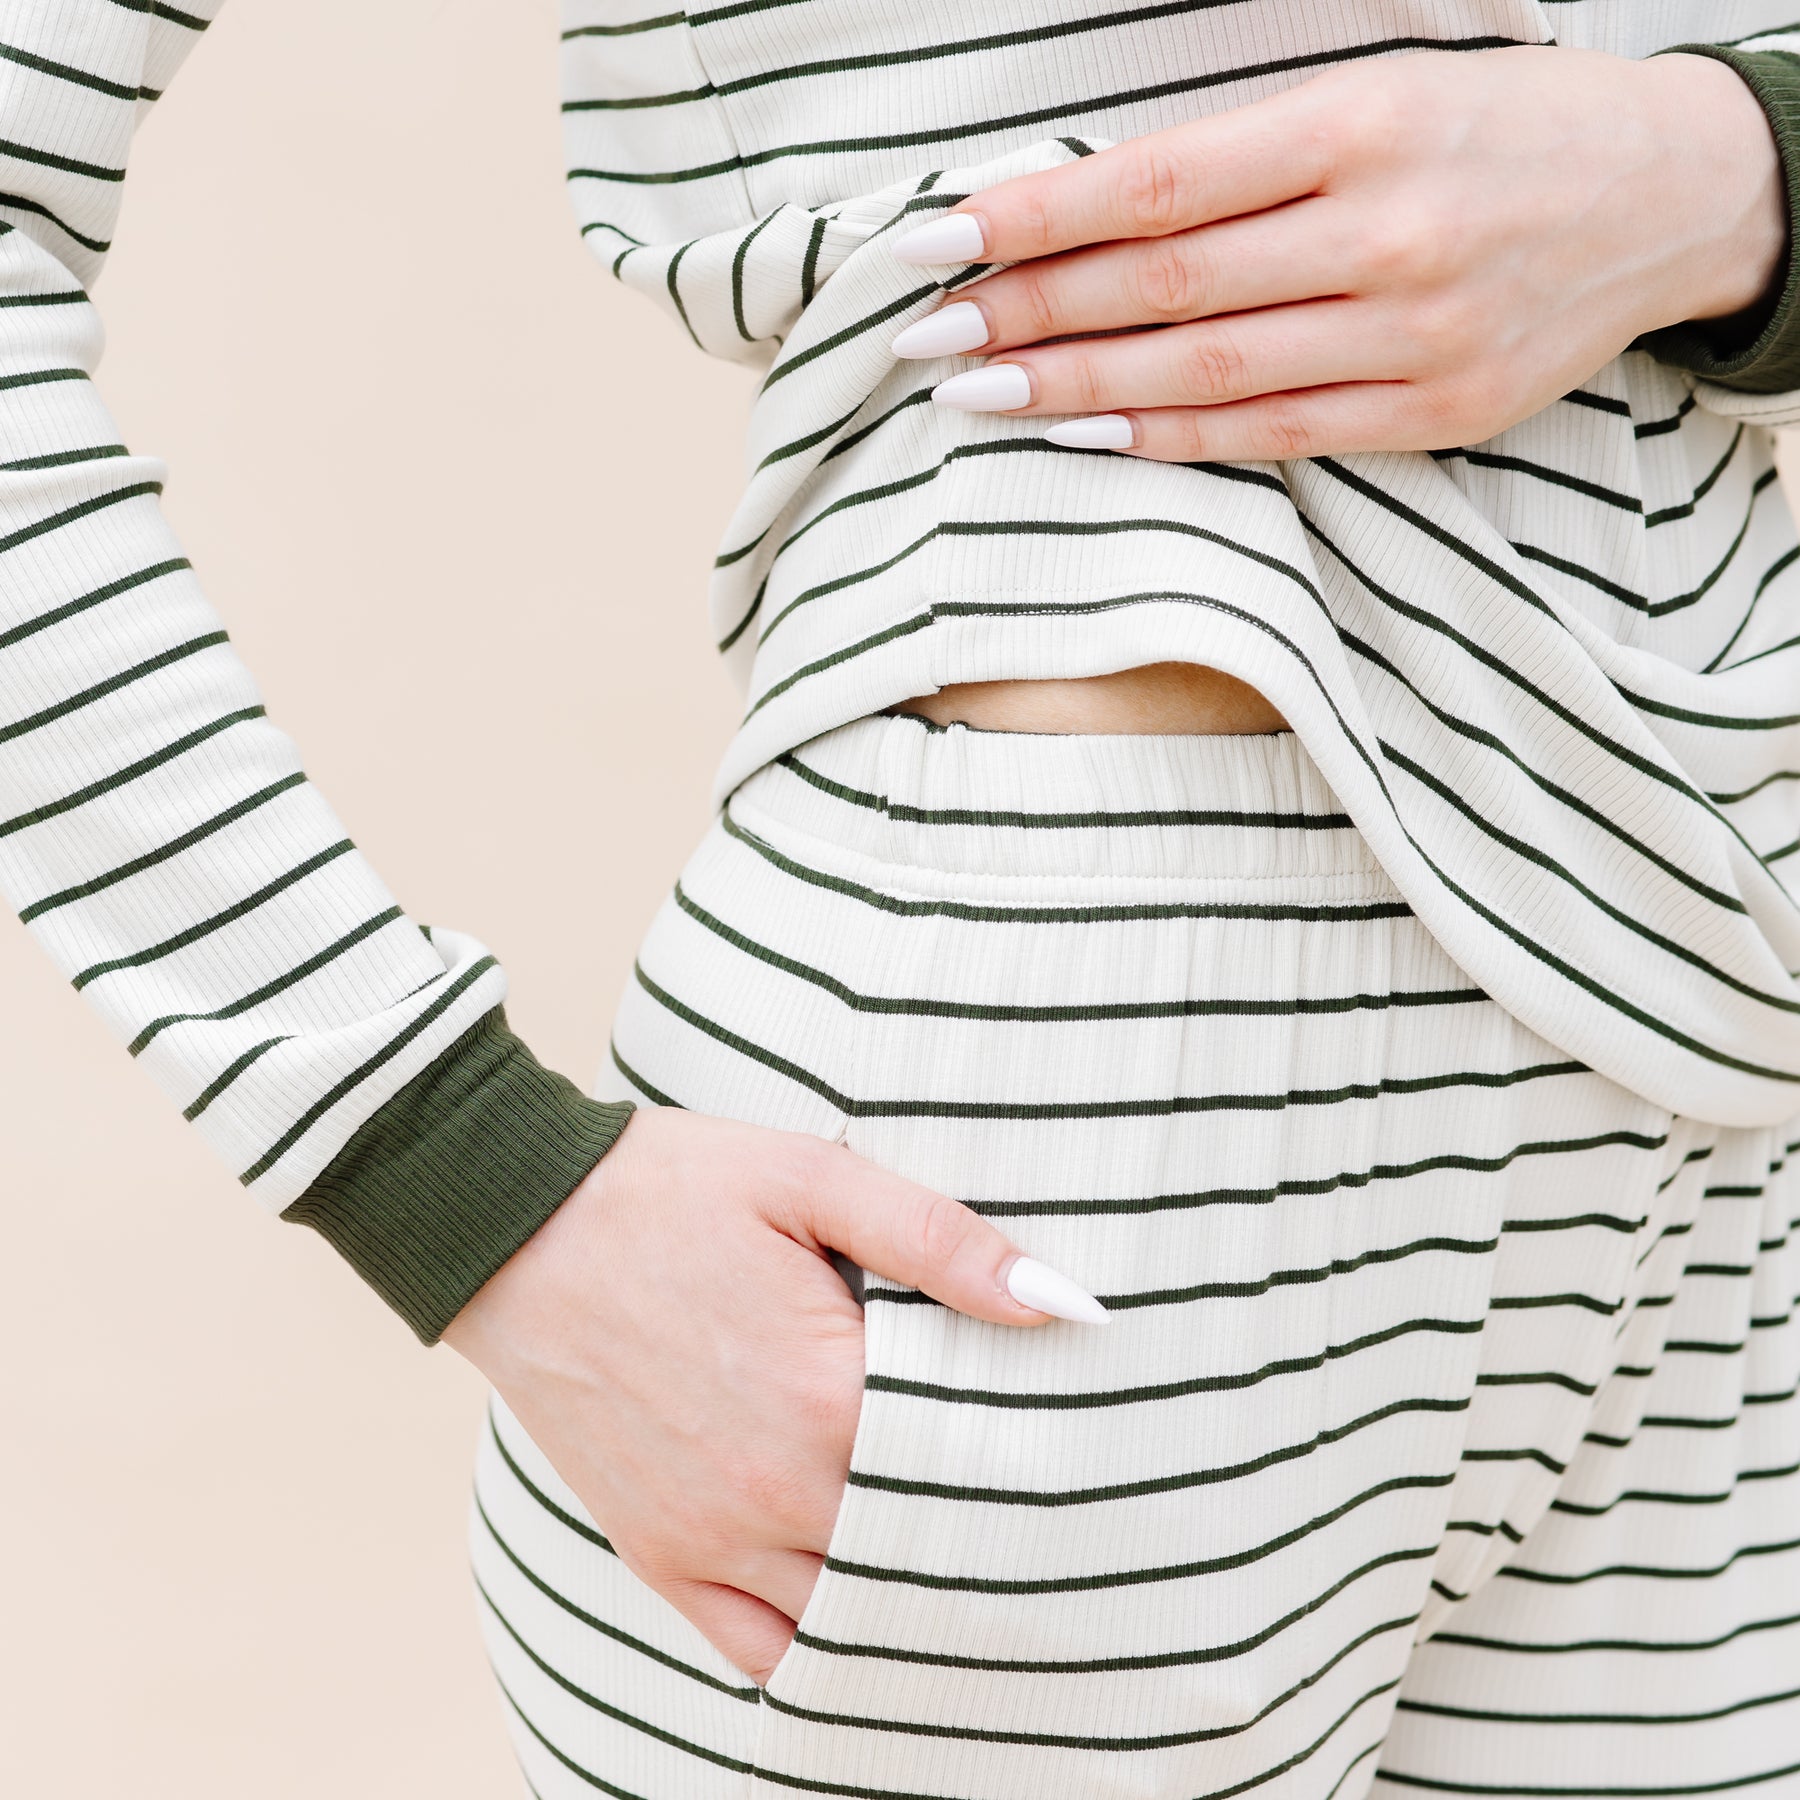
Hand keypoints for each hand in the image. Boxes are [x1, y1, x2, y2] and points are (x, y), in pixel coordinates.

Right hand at [442, 1107, 1097, 1682]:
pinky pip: (762, 1647)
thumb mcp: (812, 1178)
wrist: (512, 1223)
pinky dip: (822, 1639)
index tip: (1063, 1431)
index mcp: (827, 1398)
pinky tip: (860, 1599)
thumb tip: (1066, 1303)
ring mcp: (711, 1537)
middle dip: (980, 1522)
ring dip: (910, 1582)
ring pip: (853, 1609)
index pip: (977, 1469)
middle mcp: (775, 1491)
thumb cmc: (668, 1187)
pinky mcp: (658, 1555)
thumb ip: (942, 1242)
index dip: (1028, 1450)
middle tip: (1026, 1491)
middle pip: (926, 1549)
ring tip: (954, 1537)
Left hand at [891, 46, 1786, 460]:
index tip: (934, 241)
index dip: (1032, 218)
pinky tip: (1086, 433)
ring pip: (1205, 373)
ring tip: (976, 395)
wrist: (1668, 194)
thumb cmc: (1496, 129)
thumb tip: (1083, 212)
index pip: (1155, 183)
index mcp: (1363, 124)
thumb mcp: (1376, 93)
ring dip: (1074, 385)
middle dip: (1026, 313)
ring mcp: (1414, 334)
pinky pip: (1274, 435)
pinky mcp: (1437, 412)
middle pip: (1164, 286)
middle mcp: (1386, 233)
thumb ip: (1240, 158)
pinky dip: (1169, 439)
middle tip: (923, 336)